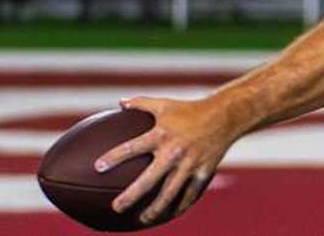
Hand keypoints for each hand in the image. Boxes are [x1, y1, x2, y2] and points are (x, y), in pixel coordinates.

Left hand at [94, 96, 235, 225]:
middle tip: (116, 207)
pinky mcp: (203, 171)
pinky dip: (180, 205)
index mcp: (162, 134)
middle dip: (131, 195)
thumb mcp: (164, 104)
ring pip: (170, 192)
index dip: (114, 157)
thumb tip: (119, 103)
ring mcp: (190, 164)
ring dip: (155, 208)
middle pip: (149, 179)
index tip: (98, 167)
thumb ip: (141, 103)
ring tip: (142, 219)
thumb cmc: (190, 109)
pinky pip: (190, 193)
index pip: (133, 147)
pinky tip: (170, 214)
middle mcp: (174, 151)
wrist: (225, 116)